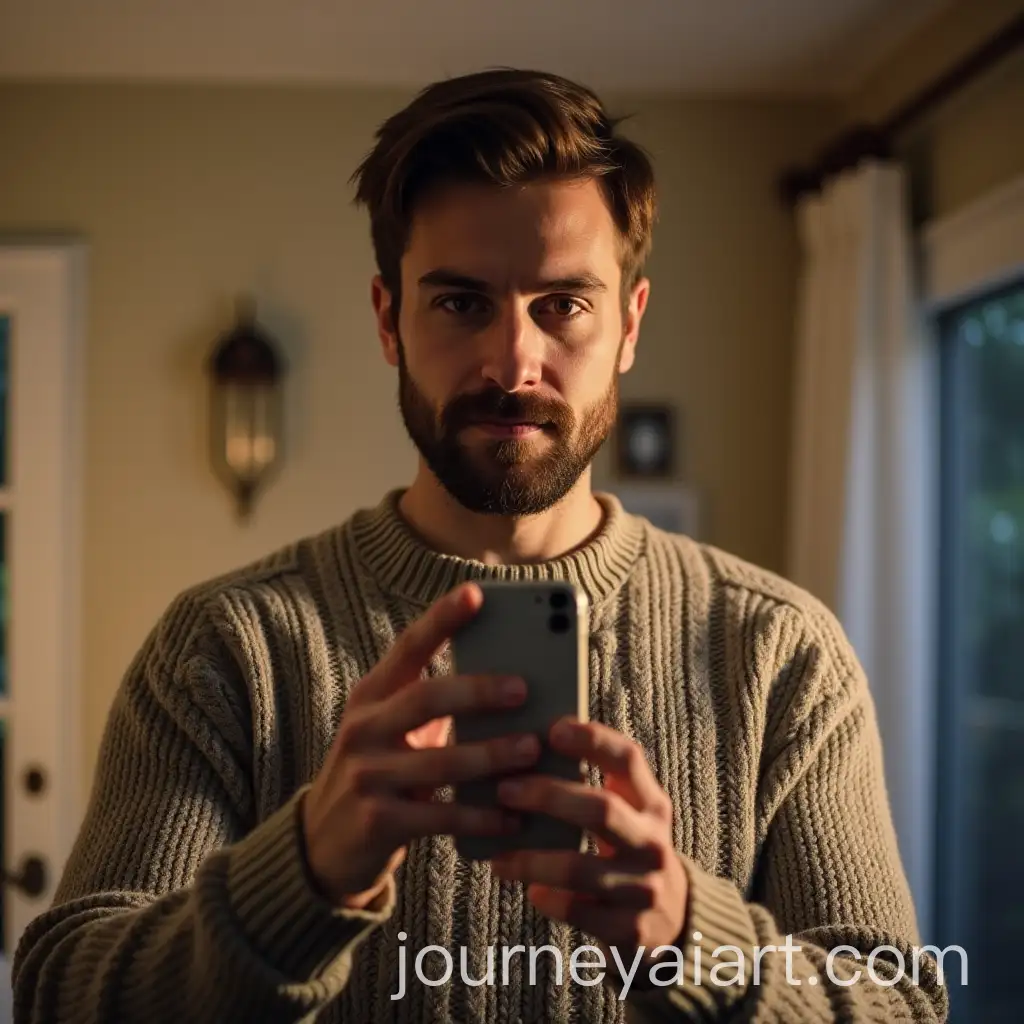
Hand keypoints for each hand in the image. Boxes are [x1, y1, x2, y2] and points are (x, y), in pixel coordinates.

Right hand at [301, 582, 540, 908]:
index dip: (442, 619)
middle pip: (425, 698)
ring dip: (492, 756)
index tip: (477, 593)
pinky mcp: (378, 822)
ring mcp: (367, 776)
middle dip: (478, 691)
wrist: (322, 844)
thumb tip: (511, 680)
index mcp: (372, 696)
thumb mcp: (393, 730)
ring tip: (532, 750)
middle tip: (523, 689)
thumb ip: (435, 705)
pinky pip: (442, 816)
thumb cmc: (380, 772)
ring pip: (441, 762)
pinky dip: (482, 816)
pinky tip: (514, 816)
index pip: (408, 647)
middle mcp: (364, 728)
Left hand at [490, 718, 686, 965]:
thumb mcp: (632, 815)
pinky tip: (531, 890)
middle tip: (504, 790)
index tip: (553, 729)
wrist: (676, 922)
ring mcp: (645, 887)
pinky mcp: (630, 929)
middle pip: (600, 809)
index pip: (629, 760)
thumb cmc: (631, 850)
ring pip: (579, 867)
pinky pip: (577, 910)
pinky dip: (549, 898)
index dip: (593, 740)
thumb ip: (602, 784)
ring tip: (499, 858)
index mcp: (652, 805)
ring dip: (531, 860)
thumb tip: (534, 746)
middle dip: (548, 796)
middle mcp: (653, 842)